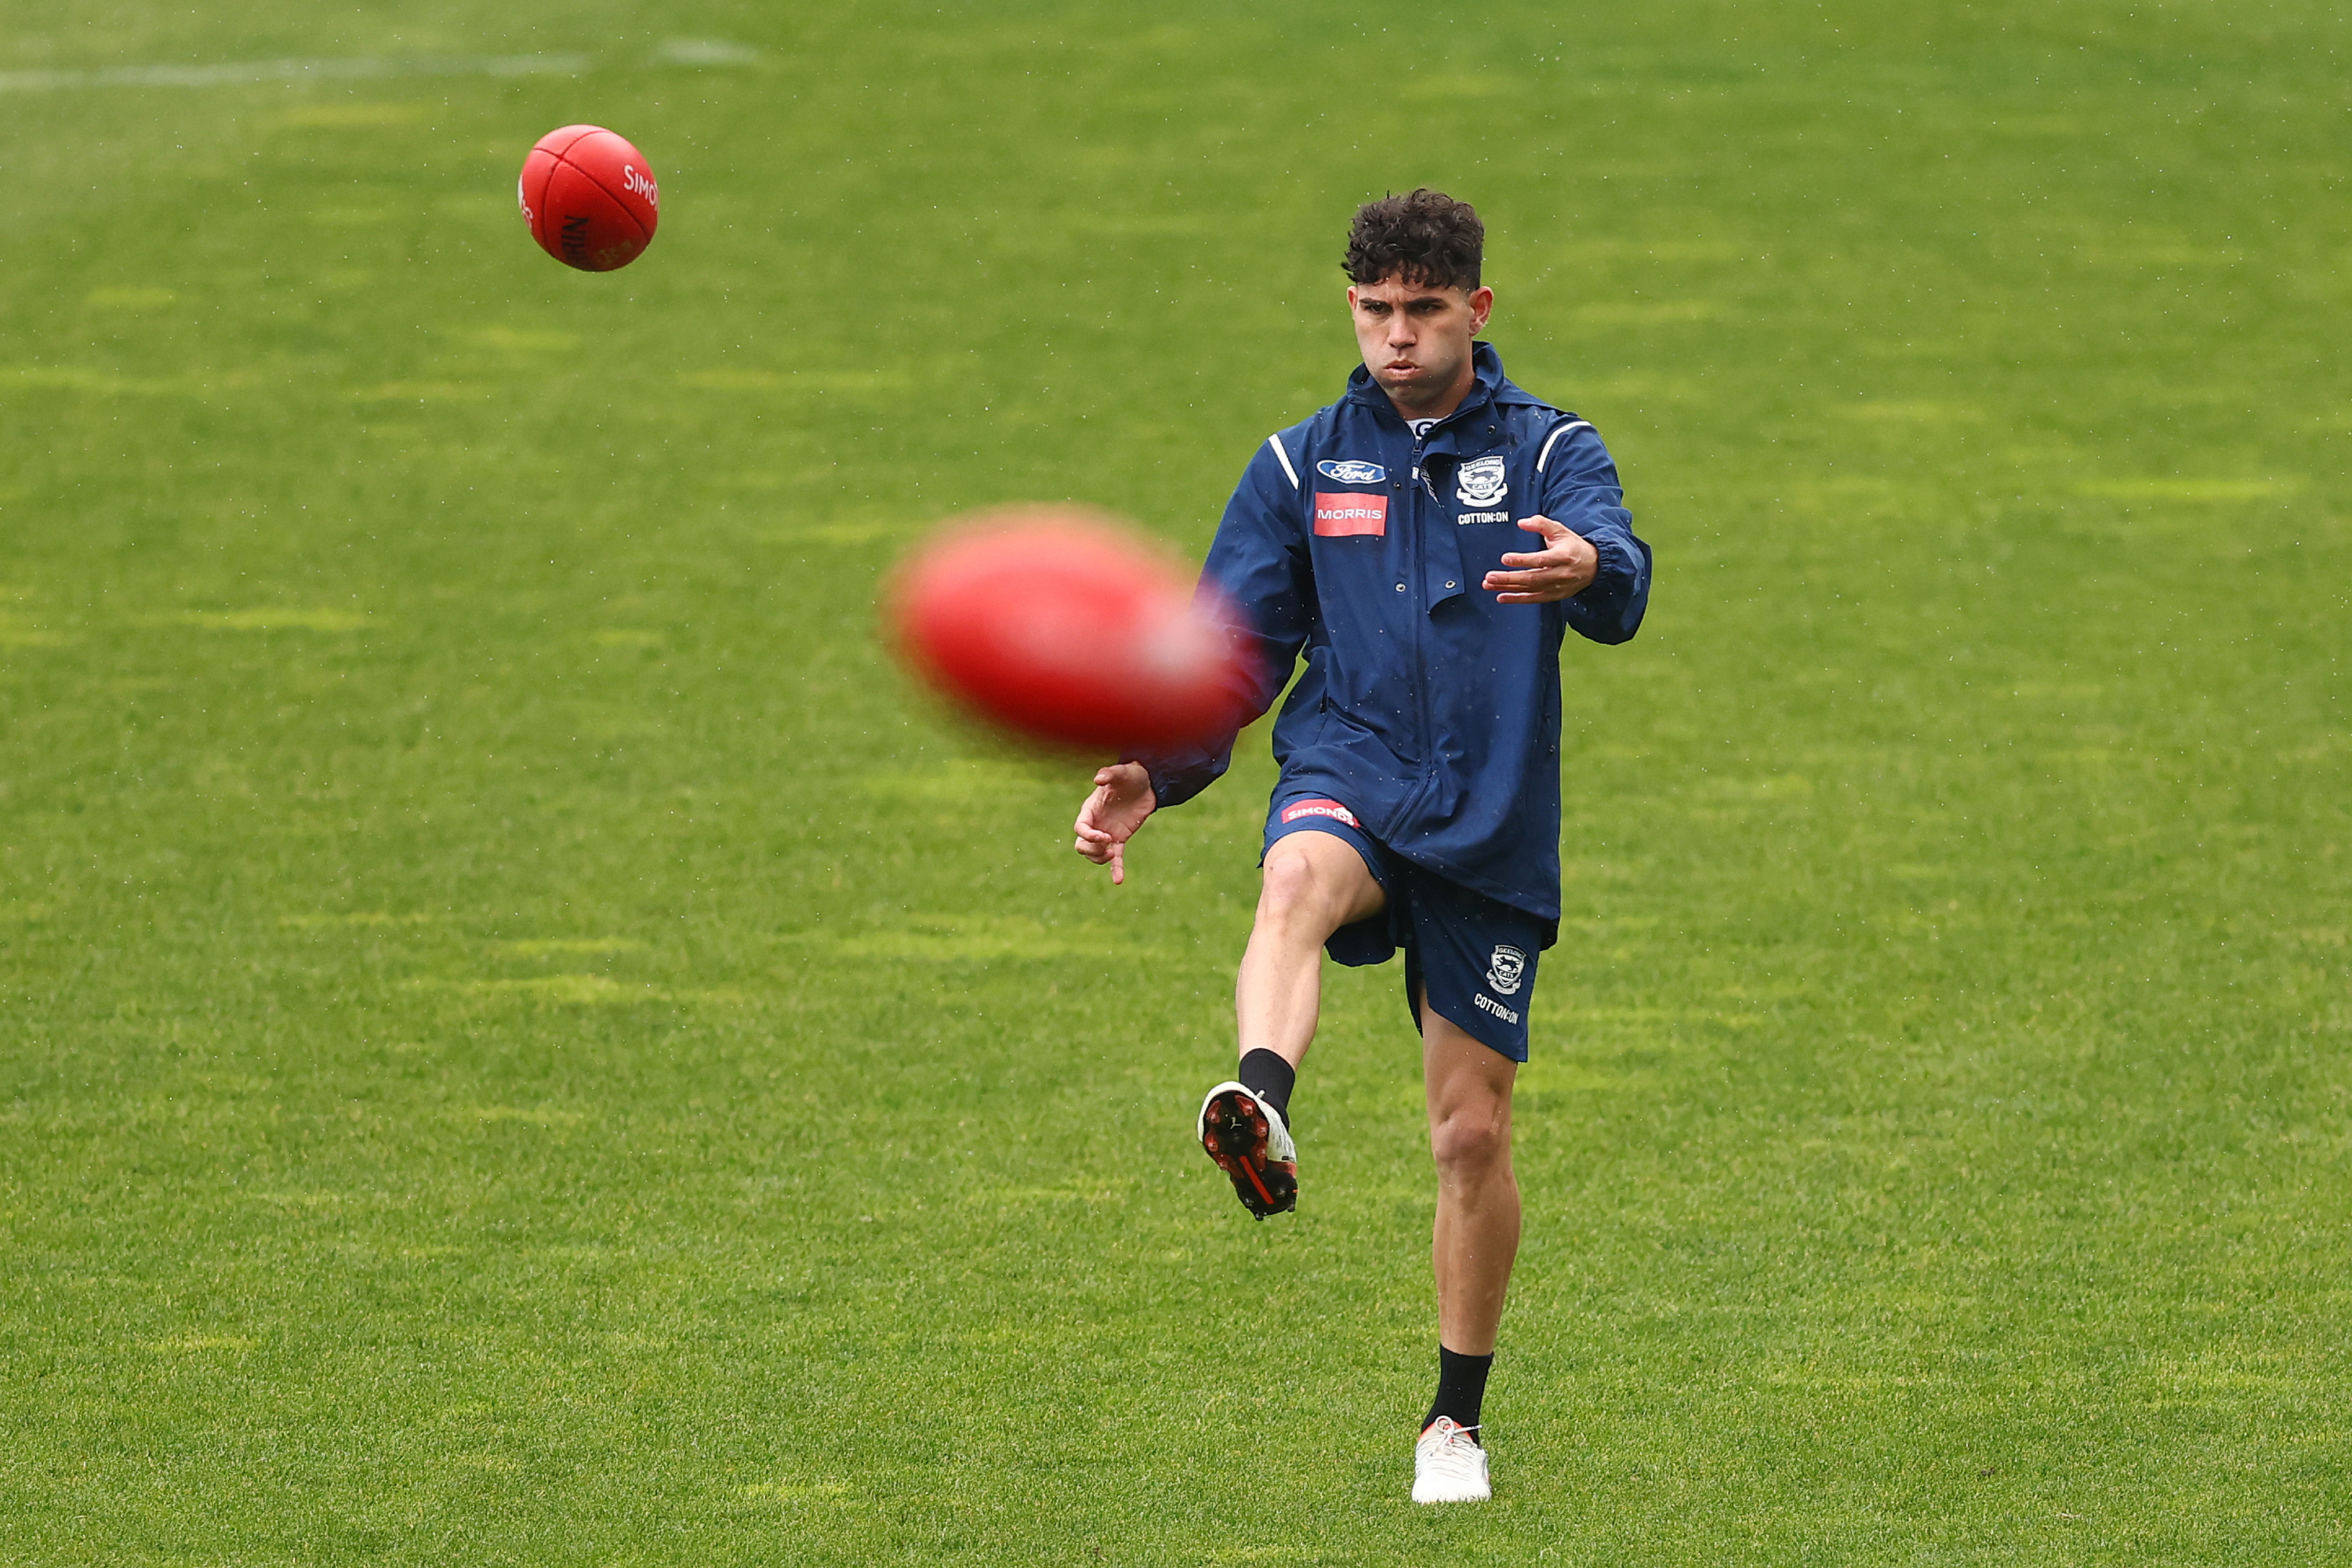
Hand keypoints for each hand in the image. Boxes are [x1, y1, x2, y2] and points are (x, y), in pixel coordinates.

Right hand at [1073, 761, 1155, 884]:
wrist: (1149, 783)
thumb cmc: (1132, 775)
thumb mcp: (1122, 772)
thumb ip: (1110, 774)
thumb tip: (1098, 779)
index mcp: (1091, 809)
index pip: (1080, 828)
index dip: (1088, 836)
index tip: (1104, 837)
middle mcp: (1096, 823)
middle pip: (1081, 845)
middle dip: (1091, 850)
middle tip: (1108, 845)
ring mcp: (1107, 833)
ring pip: (1094, 854)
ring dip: (1099, 859)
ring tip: (1112, 854)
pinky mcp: (1120, 839)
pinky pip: (1116, 858)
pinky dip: (1116, 869)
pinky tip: (1119, 881)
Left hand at [1482, 515, 1597, 603]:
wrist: (1593, 566)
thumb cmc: (1573, 546)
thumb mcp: (1560, 531)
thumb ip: (1541, 524)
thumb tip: (1522, 522)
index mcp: (1562, 556)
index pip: (1540, 560)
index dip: (1522, 560)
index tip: (1505, 558)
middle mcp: (1560, 574)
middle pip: (1531, 577)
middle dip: (1509, 578)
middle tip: (1490, 576)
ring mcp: (1557, 587)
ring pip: (1529, 589)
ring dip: (1508, 588)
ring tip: (1489, 584)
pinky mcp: (1554, 596)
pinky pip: (1533, 599)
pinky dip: (1516, 599)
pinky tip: (1501, 597)